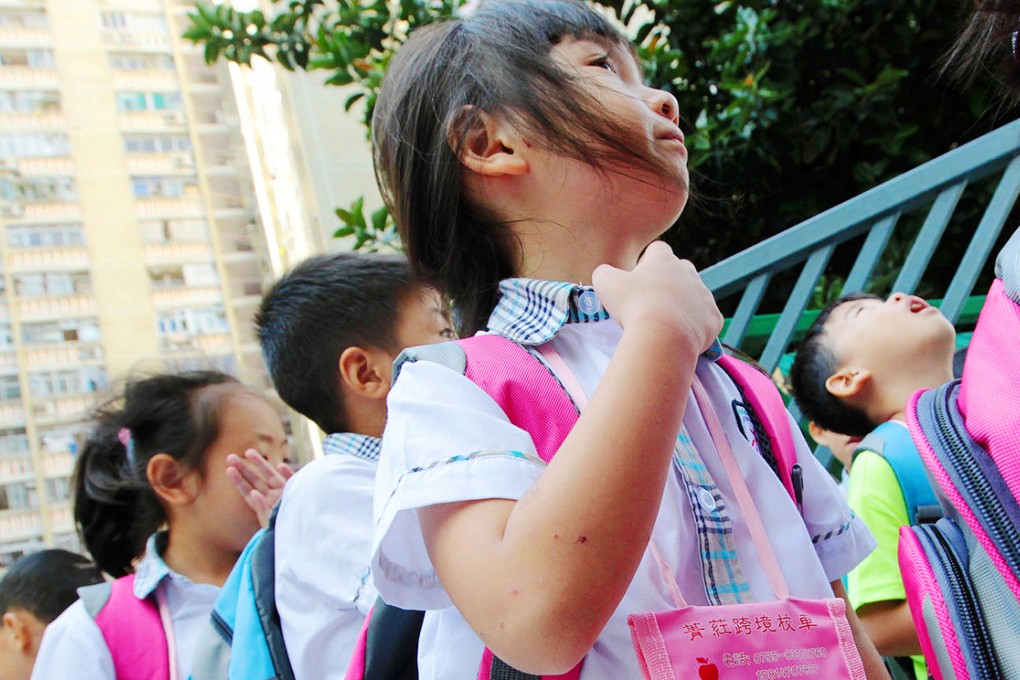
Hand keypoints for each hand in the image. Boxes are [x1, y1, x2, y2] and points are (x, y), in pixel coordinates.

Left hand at [226, 449, 293, 527]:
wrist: (300, 535)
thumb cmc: (282, 532)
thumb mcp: (268, 522)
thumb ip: (262, 507)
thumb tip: (254, 492)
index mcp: (262, 505)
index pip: (247, 491)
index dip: (238, 481)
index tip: (229, 470)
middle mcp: (271, 497)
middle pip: (255, 480)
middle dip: (243, 468)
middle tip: (230, 457)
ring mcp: (283, 493)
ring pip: (270, 475)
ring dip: (260, 464)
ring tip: (248, 452)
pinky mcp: (297, 492)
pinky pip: (292, 481)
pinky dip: (287, 474)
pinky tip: (281, 466)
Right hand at [592, 241, 721, 353]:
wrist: (663, 336)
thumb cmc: (633, 305)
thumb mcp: (605, 283)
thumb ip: (604, 272)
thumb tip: (605, 273)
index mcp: (664, 260)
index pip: (657, 249)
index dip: (647, 261)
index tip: (638, 278)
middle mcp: (688, 272)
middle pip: (680, 269)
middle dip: (668, 281)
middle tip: (651, 301)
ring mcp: (704, 295)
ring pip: (694, 294)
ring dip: (682, 304)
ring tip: (666, 322)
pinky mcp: (713, 318)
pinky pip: (705, 318)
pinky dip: (695, 325)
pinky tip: (680, 335)